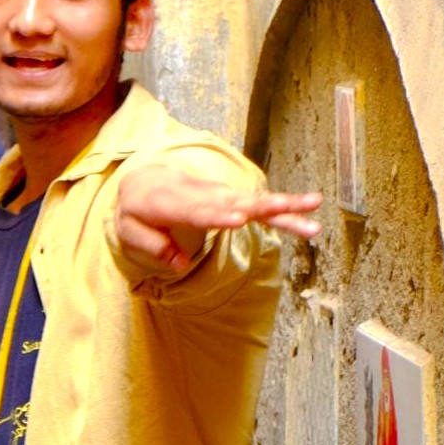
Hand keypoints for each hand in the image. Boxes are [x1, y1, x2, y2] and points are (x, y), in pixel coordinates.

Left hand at [115, 165, 321, 273]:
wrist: (143, 179)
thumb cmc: (136, 210)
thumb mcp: (129, 230)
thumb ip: (153, 246)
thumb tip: (179, 265)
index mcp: (171, 203)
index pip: (197, 211)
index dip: (218, 214)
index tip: (239, 219)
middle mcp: (200, 195)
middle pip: (235, 202)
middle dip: (266, 205)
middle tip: (297, 208)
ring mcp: (217, 194)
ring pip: (253, 200)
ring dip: (285, 204)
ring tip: (314, 209)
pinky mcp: (228, 197)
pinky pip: (256, 203)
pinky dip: (280, 207)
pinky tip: (306, 213)